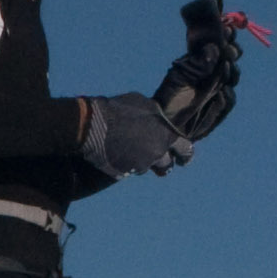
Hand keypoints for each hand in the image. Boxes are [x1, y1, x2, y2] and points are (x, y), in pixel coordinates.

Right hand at [79, 92, 194, 179]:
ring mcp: (140, 165)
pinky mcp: (123, 173)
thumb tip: (159, 119)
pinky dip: (123, 165)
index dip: (185, 154)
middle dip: (164, 166)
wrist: (92, 124)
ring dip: (140, 163)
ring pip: (144, 168)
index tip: (183, 159)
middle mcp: (157, 153)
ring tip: (127, 150)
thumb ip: (156, 115)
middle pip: (166, 166)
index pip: (185, 149)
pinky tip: (114, 154)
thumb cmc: (119, 109)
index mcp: (166, 135)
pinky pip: (127, 172)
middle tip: (161, 166)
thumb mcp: (144, 104)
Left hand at [157, 0, 242, 138]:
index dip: (227, 37)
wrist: (163, 122)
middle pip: (231, 58)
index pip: (221, 45)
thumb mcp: (182, 73)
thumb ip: (198, 60)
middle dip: (232, 52)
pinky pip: (230, 101)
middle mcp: (214, 73)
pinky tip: (222, 92)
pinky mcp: (220, 109)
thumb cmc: (170, 95)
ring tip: (225, 65)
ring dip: (231, 71)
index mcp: (205, 61)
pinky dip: (227, 95)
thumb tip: (213, 46)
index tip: (228, 29)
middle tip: (227, 48)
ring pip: (233, 77)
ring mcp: (219, 90)